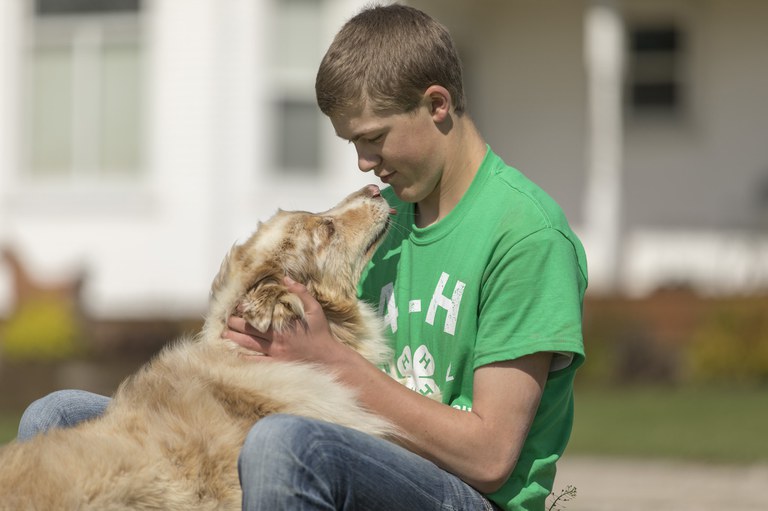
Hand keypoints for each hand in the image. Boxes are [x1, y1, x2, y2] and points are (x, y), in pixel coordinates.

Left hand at [224, 276, 342, 363]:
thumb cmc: (322, 334)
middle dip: (235, 325)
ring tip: (224, 335)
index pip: (258, 317)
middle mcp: (276, 340)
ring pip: (250, 346)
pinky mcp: (278, 364)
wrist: (329, 360)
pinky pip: (257, 363)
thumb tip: (286, 278)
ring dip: (236, 339)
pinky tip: (235, 356)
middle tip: (225, 320)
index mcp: (283, 326)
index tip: (237, 306)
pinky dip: (245, 359)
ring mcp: (275, 354)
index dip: (245, 312)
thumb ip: (301, 293)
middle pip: (249, 331)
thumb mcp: (315, 310)